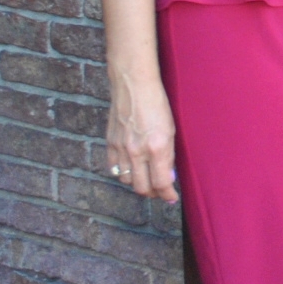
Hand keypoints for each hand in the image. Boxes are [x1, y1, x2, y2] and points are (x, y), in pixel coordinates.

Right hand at [106, 73, 179, 202]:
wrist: (133, 85)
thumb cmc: (157, 103)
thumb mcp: (170, 129)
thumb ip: (168, 155)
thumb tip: (167, 177)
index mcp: (157, 147)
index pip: (161, 183)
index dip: (167, 195)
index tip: (172, 198)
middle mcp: (137, 151)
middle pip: (142, 187)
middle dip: (153, 193)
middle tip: (161, 191)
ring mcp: (121, 148)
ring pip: (126, 180)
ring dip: (137, 183)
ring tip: (147, 179)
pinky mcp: (110, 143)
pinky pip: (114, 168)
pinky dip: (123, 173)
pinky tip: (131, 169)